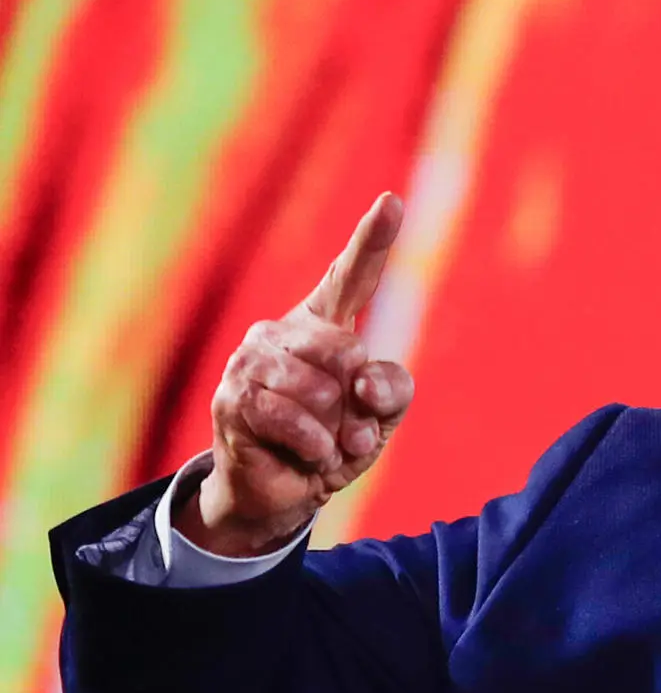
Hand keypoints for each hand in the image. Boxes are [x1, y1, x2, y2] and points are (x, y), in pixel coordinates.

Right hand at [179, 193, 413, 556]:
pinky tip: (308, 455)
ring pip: (321, 390)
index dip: (372, 239)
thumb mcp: (381, 416)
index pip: (350, 277)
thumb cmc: (335, 441)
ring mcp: (251, 361)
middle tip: (349, 429)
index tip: (394, 200)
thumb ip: (392, 389)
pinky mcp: (233, 399)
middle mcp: (282, 332)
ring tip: (325, 444)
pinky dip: (315, 447)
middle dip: (358, 403)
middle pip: (347, 352)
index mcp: (324, 325)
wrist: (284, 491)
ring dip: (336, 432)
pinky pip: (294, 420)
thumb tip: (362, 380)